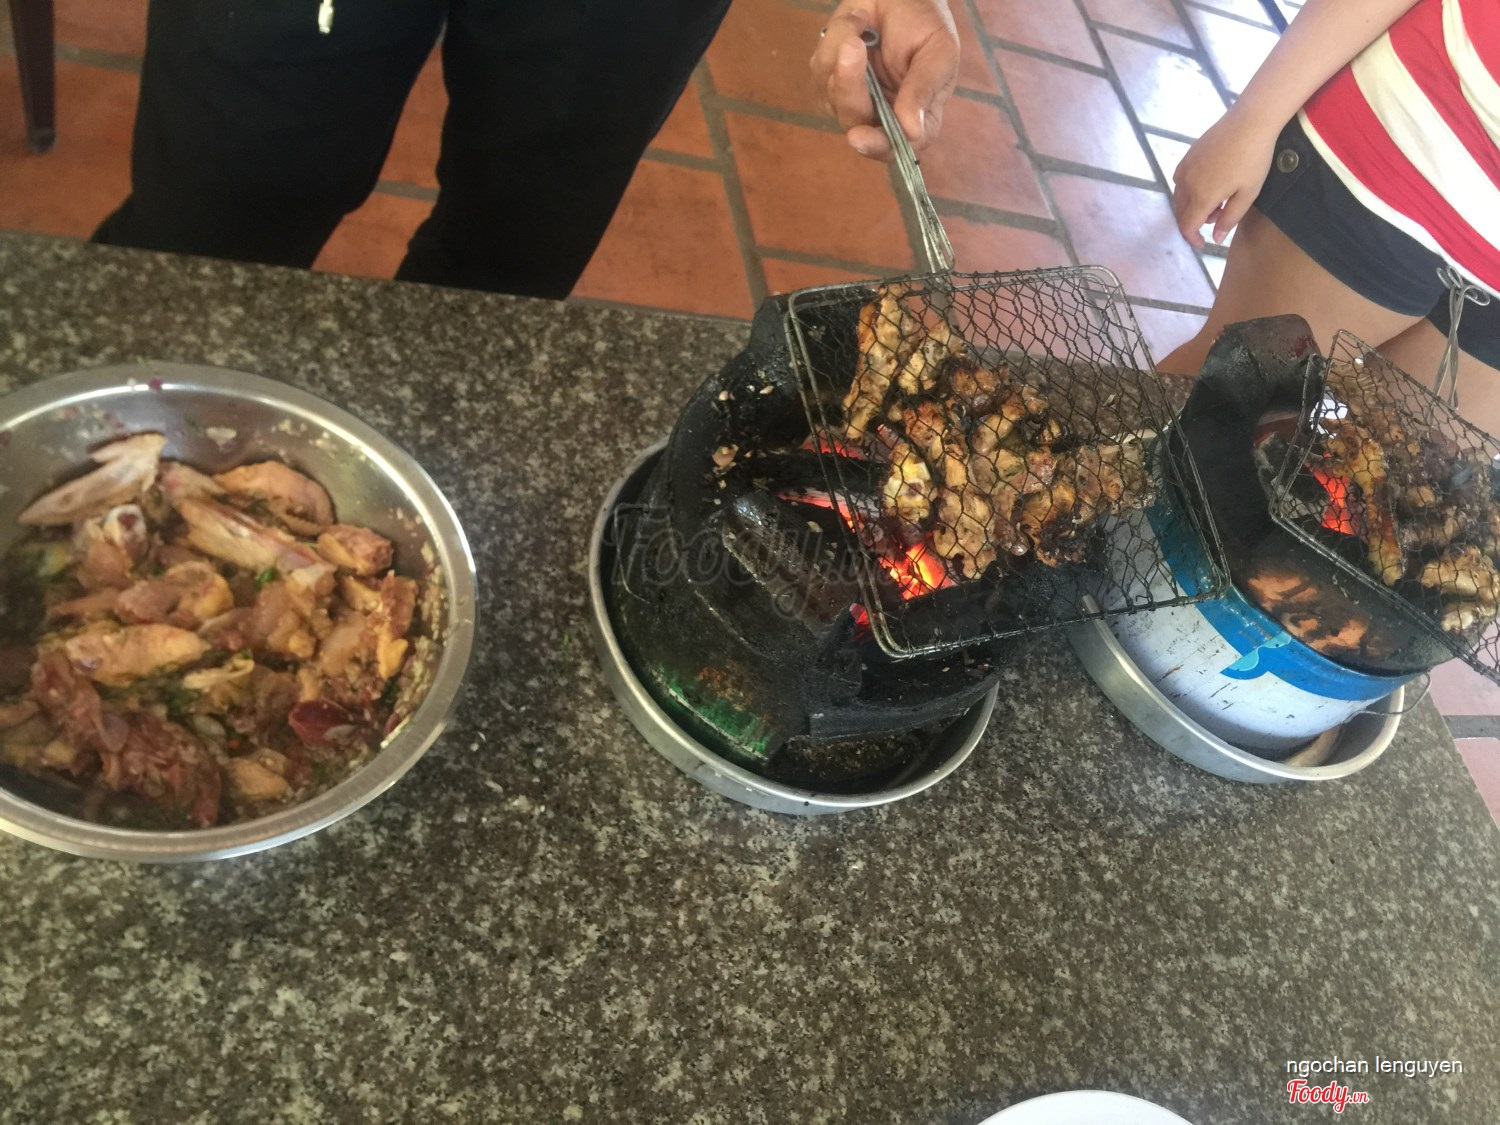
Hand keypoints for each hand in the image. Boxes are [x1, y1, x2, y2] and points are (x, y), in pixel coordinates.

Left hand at [810, 0, 958, 159]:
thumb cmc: (926, 23)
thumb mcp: (939, 52)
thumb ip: (924, 89)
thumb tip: (912, 131)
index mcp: (915, 118)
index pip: (896, 147)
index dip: (877, 146)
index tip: (860, 138)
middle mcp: (882, 116)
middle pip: (856, 124)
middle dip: (850, 88)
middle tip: (852, 46)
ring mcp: (853, 99)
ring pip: (833, 98)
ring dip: (841, 57)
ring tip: (860, 25)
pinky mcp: (830, 79)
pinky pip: (820, 71)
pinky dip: (833, 42)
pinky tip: (855, 26)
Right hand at [1171, 110, 1279, 247]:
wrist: (1250, 121)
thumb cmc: (1253, 159)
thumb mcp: (1247, 194)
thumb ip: (1229, 218)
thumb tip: (1216, 238)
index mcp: (1202, 198)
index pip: (1187, 227)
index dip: (1193, 239)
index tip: (1203, 243)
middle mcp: (1187, 185)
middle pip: (1181, 213)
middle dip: (1195, 222)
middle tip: (1218, 217)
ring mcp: (1185, 169)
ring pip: (1179, 197)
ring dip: (1192, 206)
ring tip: (1215, 200)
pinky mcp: (1187, 156)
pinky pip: (1180, 181)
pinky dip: (1187, 190)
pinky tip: (1205, 183)